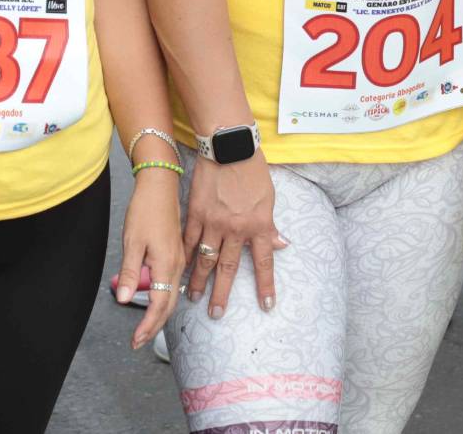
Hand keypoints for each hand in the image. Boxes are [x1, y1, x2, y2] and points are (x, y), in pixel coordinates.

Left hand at [115, 170, 185, 349]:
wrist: (160, 187)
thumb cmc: (144, 210)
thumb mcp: (132, 242)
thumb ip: (131, 272)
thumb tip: (126, 300)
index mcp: (167, 264)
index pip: (159, 305)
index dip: (147, 326)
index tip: (135, 340)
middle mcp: (177, 265)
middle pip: (168, 305)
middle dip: (154, 326)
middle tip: (138, 342)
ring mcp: (178, 260)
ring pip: (172, 296)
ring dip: (159, 315)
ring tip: (145, 328)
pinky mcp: (176, 254)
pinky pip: (173, 284)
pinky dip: (164, 300)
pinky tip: (155, 303)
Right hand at [183, 156, 284, 318]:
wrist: (229, 147)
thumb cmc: (253, 170)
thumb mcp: (269, 198)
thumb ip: (271, 225)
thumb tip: (282, 244)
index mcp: (258, 225)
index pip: (264, 262)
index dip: (265, 285)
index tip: (266, 305)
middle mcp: (236, 229)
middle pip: (228, 268)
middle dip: (222, 294)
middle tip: (216, 314)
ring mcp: (214, 222)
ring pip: (205, 259)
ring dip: (199, 281)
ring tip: (193, 298)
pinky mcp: (196, 213)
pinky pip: (189, 241)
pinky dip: (186, 257)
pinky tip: (180, 270)